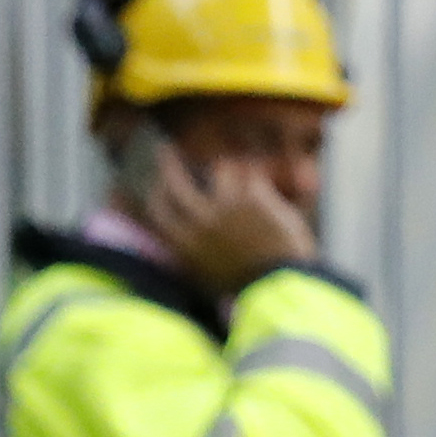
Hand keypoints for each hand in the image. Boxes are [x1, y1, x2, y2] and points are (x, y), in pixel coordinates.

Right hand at [140, 137, 313, 293]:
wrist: (280, 286)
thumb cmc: (247, 286)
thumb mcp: (208, 275)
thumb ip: (191, 251)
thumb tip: (181, 232)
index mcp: (185, 246)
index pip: (158, 209)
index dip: (156, 192)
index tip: (157, 182)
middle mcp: (199, 223)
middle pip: (175, 182)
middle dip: (166, 164)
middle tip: (164, 150)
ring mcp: (224, 207)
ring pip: (221, 169)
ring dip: (232, 174)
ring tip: (248, 191)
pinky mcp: (252, 196)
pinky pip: (253, 176)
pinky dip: (261, 184)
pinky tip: (272, 204)